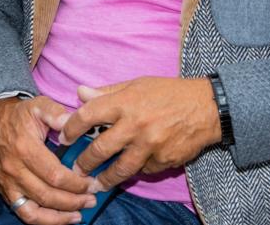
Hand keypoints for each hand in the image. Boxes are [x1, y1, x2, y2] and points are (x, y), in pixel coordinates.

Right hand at [0, 96, 96, 223]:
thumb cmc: (21, 114)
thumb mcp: (39, 105)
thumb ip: (55, 113)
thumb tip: (70, 123)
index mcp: (25, 148)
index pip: (55, 175)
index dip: (76, 184)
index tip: (92, 184)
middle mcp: (14, 169)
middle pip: (48, 195)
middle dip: (74, 201)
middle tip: (92, 199)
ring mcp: (8, 182)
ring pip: (36, 210)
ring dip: (61, 215)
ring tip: (80, 213)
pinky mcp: (6, 191)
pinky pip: (24, 213)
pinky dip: (44, 220)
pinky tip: (61, 218)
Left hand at [59, 77, 220, 191]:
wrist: (206, 108)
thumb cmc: (168, 93)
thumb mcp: (136, 85)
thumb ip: (106, 92)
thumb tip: (79, 93)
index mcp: (124, 103)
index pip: (87, 116)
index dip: (70, 128)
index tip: (62, 137)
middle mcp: (135, 126)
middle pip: (100, 149)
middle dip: (84, 162)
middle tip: (74, 169)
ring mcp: (150, 146)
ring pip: (120, 169)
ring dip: (105, 179)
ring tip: (95, 184)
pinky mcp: (164, 161)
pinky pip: (143, 171)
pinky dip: (135, 171)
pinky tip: (130, 170)